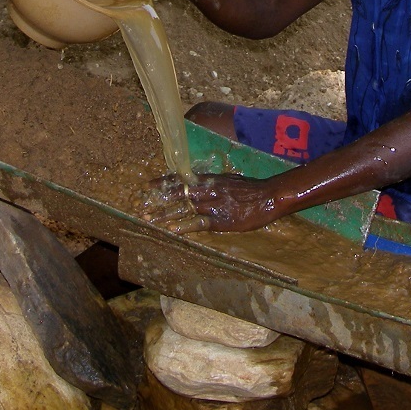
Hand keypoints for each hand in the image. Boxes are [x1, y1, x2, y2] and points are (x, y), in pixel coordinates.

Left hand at [144, 172, 281, 234]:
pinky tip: (172, 230)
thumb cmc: (251, 189)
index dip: (163, 183)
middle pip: (177, 194)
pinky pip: (198, 223)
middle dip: (158, 201)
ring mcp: (212, 205)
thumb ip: (213, 183)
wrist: (268, 196)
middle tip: (142, 206)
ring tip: (149, 220)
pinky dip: (184, 226)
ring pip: (183, 209)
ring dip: (165, 215)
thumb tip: (200, 183)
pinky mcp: (220, 220)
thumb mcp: (229, 180)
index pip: (181, 179)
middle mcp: (207, 190)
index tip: (148, 186)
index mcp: (209, 180)